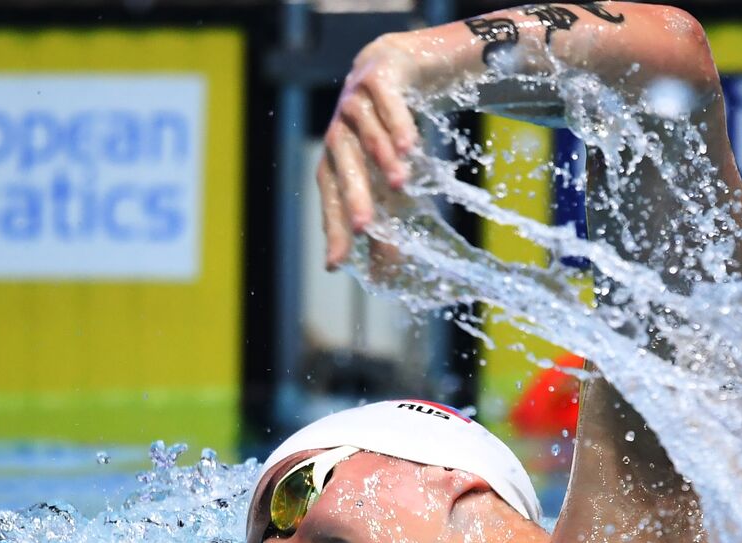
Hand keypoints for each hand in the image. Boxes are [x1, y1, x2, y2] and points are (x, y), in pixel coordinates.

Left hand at [318, 34, 422, 270]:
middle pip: (342, 167)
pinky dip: (396, 123)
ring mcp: (355, 101)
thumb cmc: (390, 132)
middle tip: (366, 229)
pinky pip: (386, 102)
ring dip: (380, 158)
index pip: (330, 197)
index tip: (337, 263)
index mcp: (337, 159)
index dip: (333, 228)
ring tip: (400, 184)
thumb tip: (385, 277)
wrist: (398, 66)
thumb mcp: (390, 178)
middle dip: (353, 198)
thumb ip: (387, 218)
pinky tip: (410, 146)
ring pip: (365, 133)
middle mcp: (339, 131)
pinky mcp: (377, 75)